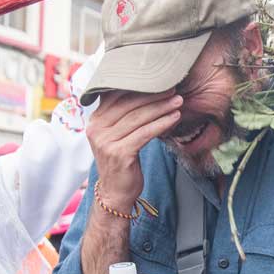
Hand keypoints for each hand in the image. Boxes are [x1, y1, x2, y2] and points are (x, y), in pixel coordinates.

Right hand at [85, 91, 182, 209]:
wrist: (115, 192)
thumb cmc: (122, 160)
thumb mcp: (118, 134)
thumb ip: (124, 115)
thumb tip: (147, 91)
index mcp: (95, 120)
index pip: (117, 96)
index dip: (139, 87)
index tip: (160, 80)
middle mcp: (96, 129)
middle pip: (128, 105)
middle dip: (153, 95)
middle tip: (173, 89)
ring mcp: (106, 141)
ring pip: (138, 118)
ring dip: (161, 108)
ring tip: (178, 101)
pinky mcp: (119, 153)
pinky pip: (144, 133)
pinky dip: (161, 124)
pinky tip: (174, 118)